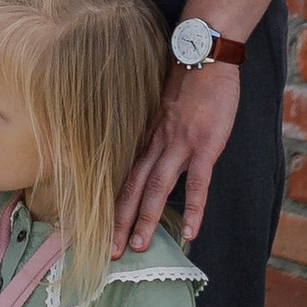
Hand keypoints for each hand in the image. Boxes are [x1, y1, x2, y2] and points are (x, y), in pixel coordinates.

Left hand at [116, 60, 240, 258]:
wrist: (204, 54)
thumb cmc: (188, 82)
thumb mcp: (162, 109)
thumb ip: (156, 133)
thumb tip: (150, 154)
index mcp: (147, 138)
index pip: (124, 178)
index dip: (112, 205)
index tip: (100, 229)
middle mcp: (157, 145)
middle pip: (133, 189)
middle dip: (120, 222)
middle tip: (110, 252)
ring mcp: (180, 145)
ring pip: (157, 189)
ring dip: (146, 219)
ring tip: (138, 247)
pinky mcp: (205, 145)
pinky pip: (197, 183)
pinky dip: (193, 208)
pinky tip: (189, 232)